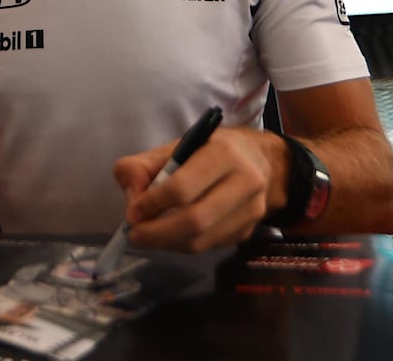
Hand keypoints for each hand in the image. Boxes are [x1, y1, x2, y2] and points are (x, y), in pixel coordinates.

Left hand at [113, 127, 281, 253]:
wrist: (260, 161)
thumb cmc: (209, 151)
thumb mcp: (174, 146)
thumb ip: (142, 166)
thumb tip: (131, 200)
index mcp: (223, 152)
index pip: (182, 187)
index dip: (152, 204)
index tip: (132, 213)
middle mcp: (245, 181)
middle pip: (195, 220)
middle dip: (157, 234)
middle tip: (135, 236)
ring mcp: (252, 210)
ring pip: (202, 241)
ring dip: (168, 244)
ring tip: (149, 237)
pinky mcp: (250, 230)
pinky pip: (210, 247)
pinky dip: (184, 245)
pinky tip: (172, 236)